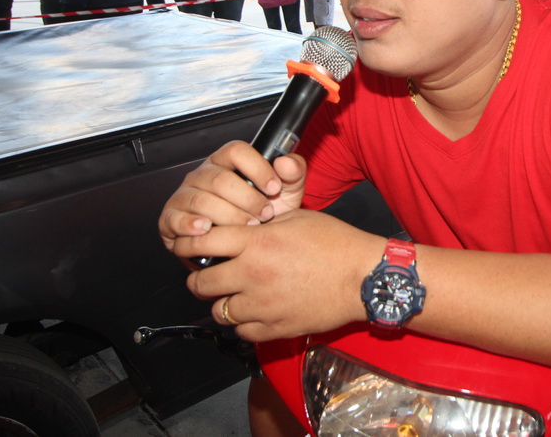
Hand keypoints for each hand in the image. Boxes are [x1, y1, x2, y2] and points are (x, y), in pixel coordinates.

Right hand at [158, 140, 305, 251]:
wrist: (245, 246)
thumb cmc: (262, 215)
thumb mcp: (286, 194)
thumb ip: (293, 174)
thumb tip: (286, 163)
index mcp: (228, 162)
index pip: (236, 151)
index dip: (257, 168)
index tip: (274, 188)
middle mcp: (203, 174)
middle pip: (220, 179)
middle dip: (247, 200)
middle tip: (264, 215)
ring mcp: (185, 194)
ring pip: (202, 200)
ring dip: (228, 216)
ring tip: (246, 227)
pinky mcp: (171, 217)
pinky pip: (175, 218)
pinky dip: (191, 225)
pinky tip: (207, 230)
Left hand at [175, 208, 383, 340]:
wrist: (363, 277)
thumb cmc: (336, 245)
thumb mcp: (297, 218)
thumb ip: (263, 223)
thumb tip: (242, 226)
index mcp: (257, 243)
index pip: (203, 242)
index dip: (189, 243)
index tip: (187, 246)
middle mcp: (253, 274)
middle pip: (201, 283)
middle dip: (201, 278)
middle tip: (211, 274)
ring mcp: (262, 305)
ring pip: (219, 312)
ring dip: (223, 302)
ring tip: (236, 294)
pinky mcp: (275, 328)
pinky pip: (242, 332)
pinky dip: (244, 323)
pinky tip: (255, 311)